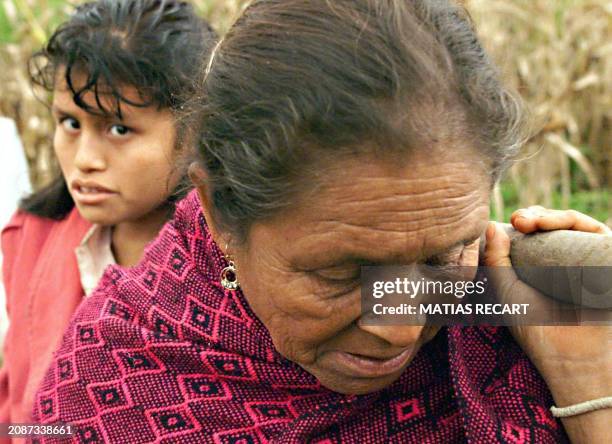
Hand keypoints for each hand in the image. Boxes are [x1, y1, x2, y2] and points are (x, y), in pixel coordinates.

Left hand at [482, 206, 611, 442]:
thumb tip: (492, 224)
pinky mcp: (606, 263)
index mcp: (539, 264)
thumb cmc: (535, 327)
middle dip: (535, 215)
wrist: (569, 357)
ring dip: (554, 216)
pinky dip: (580, 225)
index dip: (521, 221)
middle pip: (553, 224)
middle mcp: (564, 259)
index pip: (533, 231)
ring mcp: (587, 261)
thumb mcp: (507, 290)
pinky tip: (560, 225)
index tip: (508, 222)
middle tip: (520, 219)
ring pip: (575, 225)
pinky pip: (598, 235)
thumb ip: (496, 259)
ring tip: (534, 222)